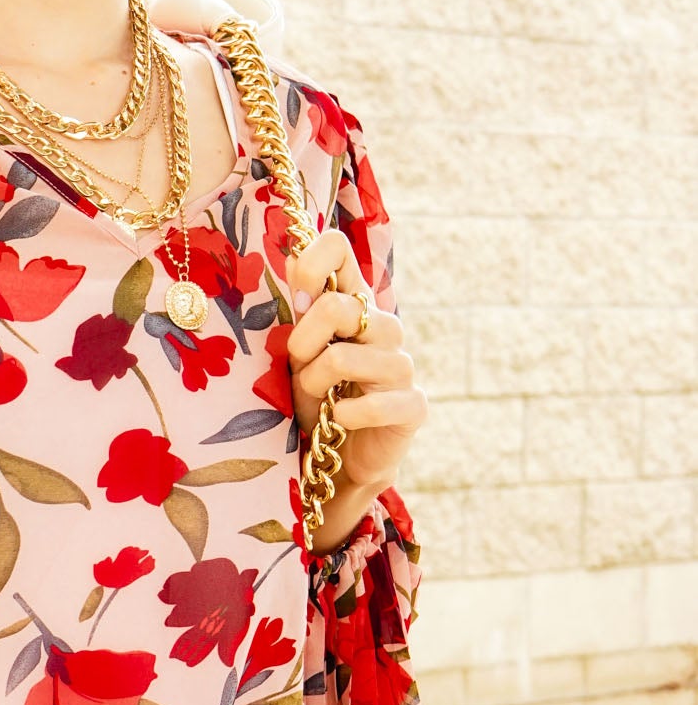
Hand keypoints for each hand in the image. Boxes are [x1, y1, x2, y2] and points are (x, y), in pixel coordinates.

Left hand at [283, 227, 426, 497]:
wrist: (339, 454)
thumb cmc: (317, 395)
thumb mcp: (299, 351)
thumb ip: (301, 309)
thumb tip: (290, 255)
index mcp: (353, 303)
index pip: (337, 249)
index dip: (310, 266)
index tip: (296, 302)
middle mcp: (383, 326)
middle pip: (335, 307)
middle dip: (302, 344)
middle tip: (299, 369)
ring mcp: (402, 365)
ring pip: (342, 359)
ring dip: (314, 384)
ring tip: (316, 400)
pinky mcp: (414, 406)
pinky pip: (373, 405)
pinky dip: (343, 415)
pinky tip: (339, 420)